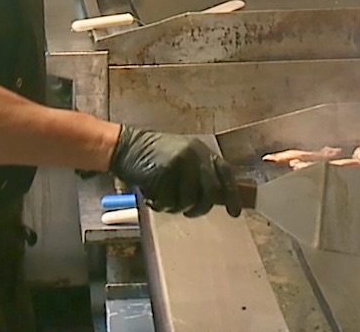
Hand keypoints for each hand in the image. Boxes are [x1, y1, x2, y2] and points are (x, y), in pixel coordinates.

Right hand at [108, 126, 241, 217]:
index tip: (234, 213)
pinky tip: (152, 197)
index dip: (232, 194)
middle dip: (200, 208)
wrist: (126, 147)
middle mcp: (195, 154)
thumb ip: (199, 175)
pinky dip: (160, 205)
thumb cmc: (153, 158)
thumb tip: (217, 200)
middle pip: (210, 192)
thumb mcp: (182, 160)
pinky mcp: (165, 171)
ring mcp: (181, 162)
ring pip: (189, 200)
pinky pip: (169, 201)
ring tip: (163, 200)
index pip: (225, 173)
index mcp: (202, 151)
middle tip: (188, 213)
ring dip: (176, 207)